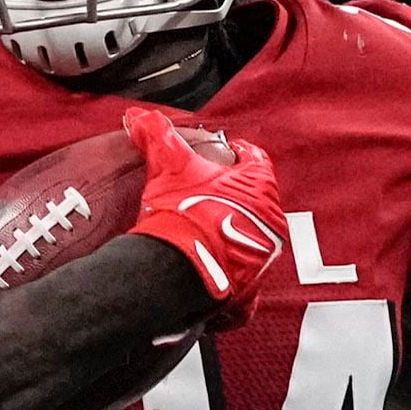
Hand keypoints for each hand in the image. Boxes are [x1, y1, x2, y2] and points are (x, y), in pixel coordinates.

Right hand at [119, 105, 286, 330]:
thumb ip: (156, 135)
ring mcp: (263, 260)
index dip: (237, 153)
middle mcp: (271, 222)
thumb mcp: (167, 165)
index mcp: (259, 186)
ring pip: (251, 243)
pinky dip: (229, 282)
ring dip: (232, 237)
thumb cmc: (182, 213)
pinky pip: (245, 287)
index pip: (255, 159)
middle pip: (254, 202)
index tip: (226, 153)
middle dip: (233, 198)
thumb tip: (140, 117)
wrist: (178, 270)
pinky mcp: (249, 291)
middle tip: (208, 195)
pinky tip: (210, 276)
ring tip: (205, 233)